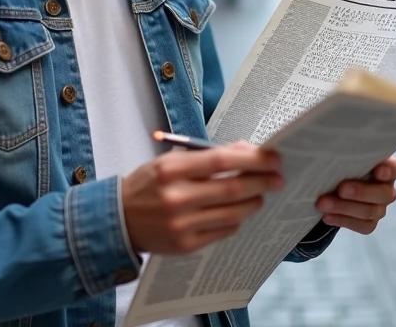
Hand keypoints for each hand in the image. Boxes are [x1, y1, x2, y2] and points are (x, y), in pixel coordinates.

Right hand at [122, 142, 283, 254]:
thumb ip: (208, 156)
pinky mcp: (185, 245)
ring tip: (260, 194)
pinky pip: (223, 231)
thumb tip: (246, 150)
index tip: (273, 157)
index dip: (252, 158)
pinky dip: (237, 220)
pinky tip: (239, 211)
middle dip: (262, 182)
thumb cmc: (149, 185)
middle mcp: (176, 198)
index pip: (222, 160)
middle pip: (233, 188)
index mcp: (171, 170)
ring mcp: (181, 224)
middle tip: (277, 178)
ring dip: (253, 202)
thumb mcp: (172, 161)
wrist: (118, 220)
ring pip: (233, 213)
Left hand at [315, 156, 395, 234]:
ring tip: (322, 203)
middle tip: (341, 188)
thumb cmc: (338, 161)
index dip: (389, 170)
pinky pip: (362, 226)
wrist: (329, 183)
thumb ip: (343, 149)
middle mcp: (386, 187)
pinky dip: (343, 221)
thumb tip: (325, 141)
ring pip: (371, 212)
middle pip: (384, 194)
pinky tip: (326, 216)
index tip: (377, 170)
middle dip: (361, 192)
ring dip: (345, 208)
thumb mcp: (341, 153)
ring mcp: (379, 207)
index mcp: (385, 166)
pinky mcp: (369, 222)